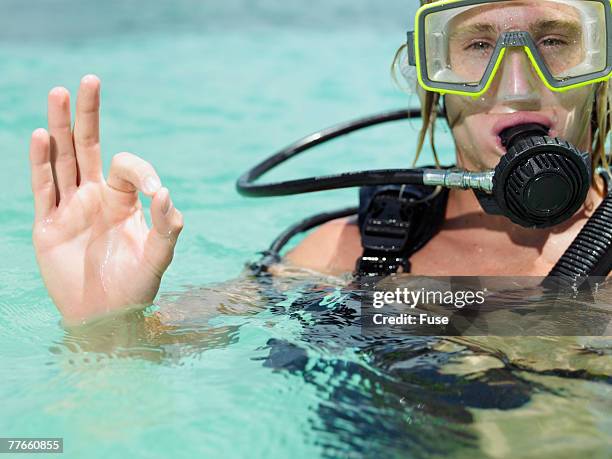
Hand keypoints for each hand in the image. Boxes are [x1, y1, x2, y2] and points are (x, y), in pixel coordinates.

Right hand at [30, 75, 183, 324]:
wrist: (106, 317)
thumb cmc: (135, 289)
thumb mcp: (159, 258)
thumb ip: (166, 227)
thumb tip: (165, 193)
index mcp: (123, 201)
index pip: (126, 166)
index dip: (140, 170)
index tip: (154, 193)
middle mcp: (95, 197)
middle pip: (88, 147)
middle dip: (89, 115)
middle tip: (89, 80)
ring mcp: (70, 208)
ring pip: (62, 159)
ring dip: (60, 127)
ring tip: (59, 93)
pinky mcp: (48, 225)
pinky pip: (43, 188)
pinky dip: (41, 163)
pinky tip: (41, 137)